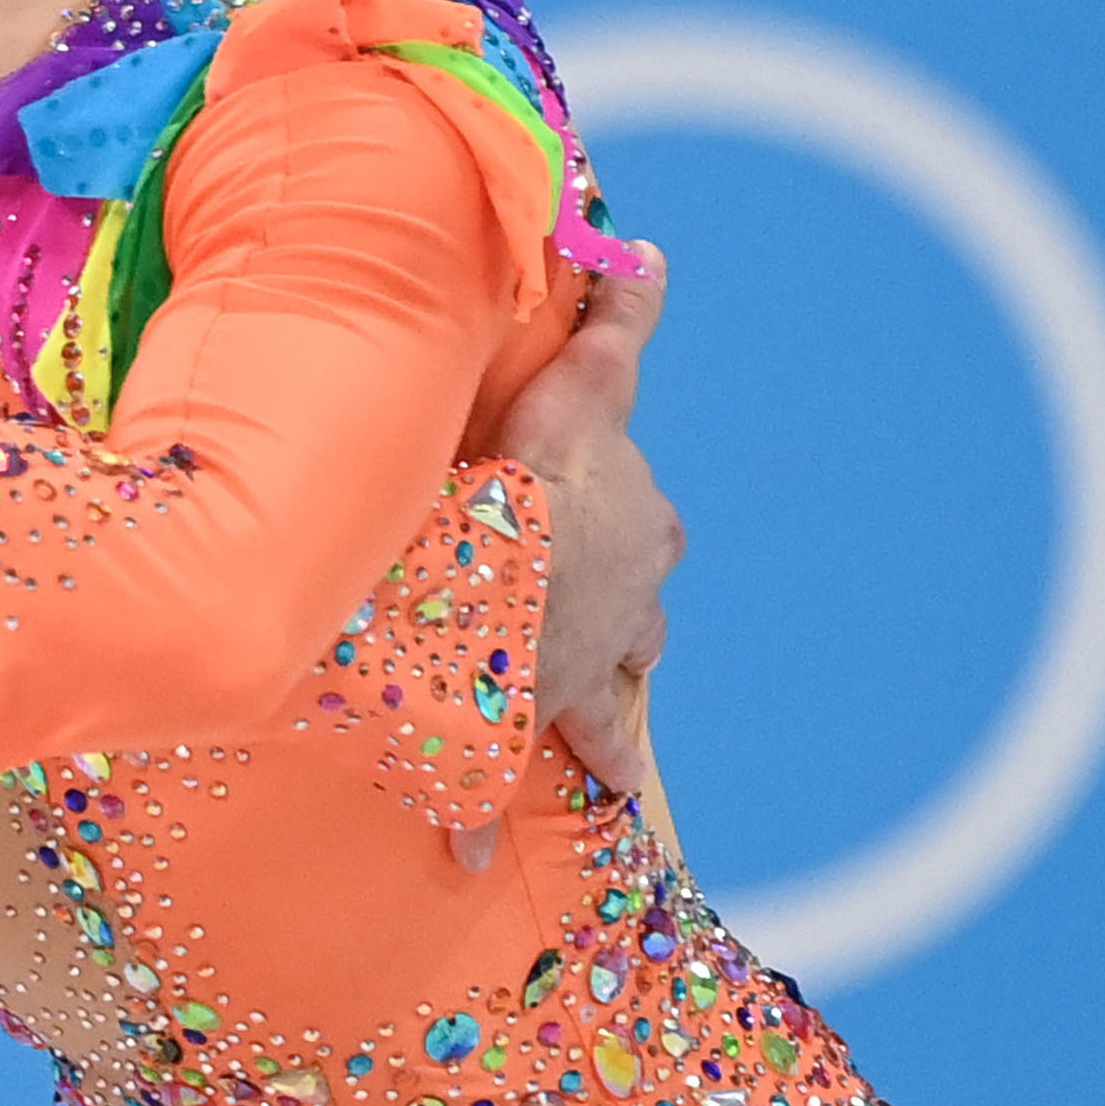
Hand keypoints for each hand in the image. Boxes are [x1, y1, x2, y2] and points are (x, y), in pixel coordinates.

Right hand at [501, 248, 681, 805]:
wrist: (506, 570)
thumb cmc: (537, 478)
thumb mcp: (584, 387)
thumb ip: (618, 320)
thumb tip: (645, 250)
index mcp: (639, 537)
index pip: (646, 539)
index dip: (620, 544)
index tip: (602, 558)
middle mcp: (630, 615)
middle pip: (632, 633)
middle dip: (607, 647)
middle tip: (553, 644)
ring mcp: (583, 676)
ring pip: (587, 709)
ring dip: (559, 730)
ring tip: (513, 747)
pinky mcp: (529, 725)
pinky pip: (499, 776)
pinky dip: (473, 815)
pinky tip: (458, 854)